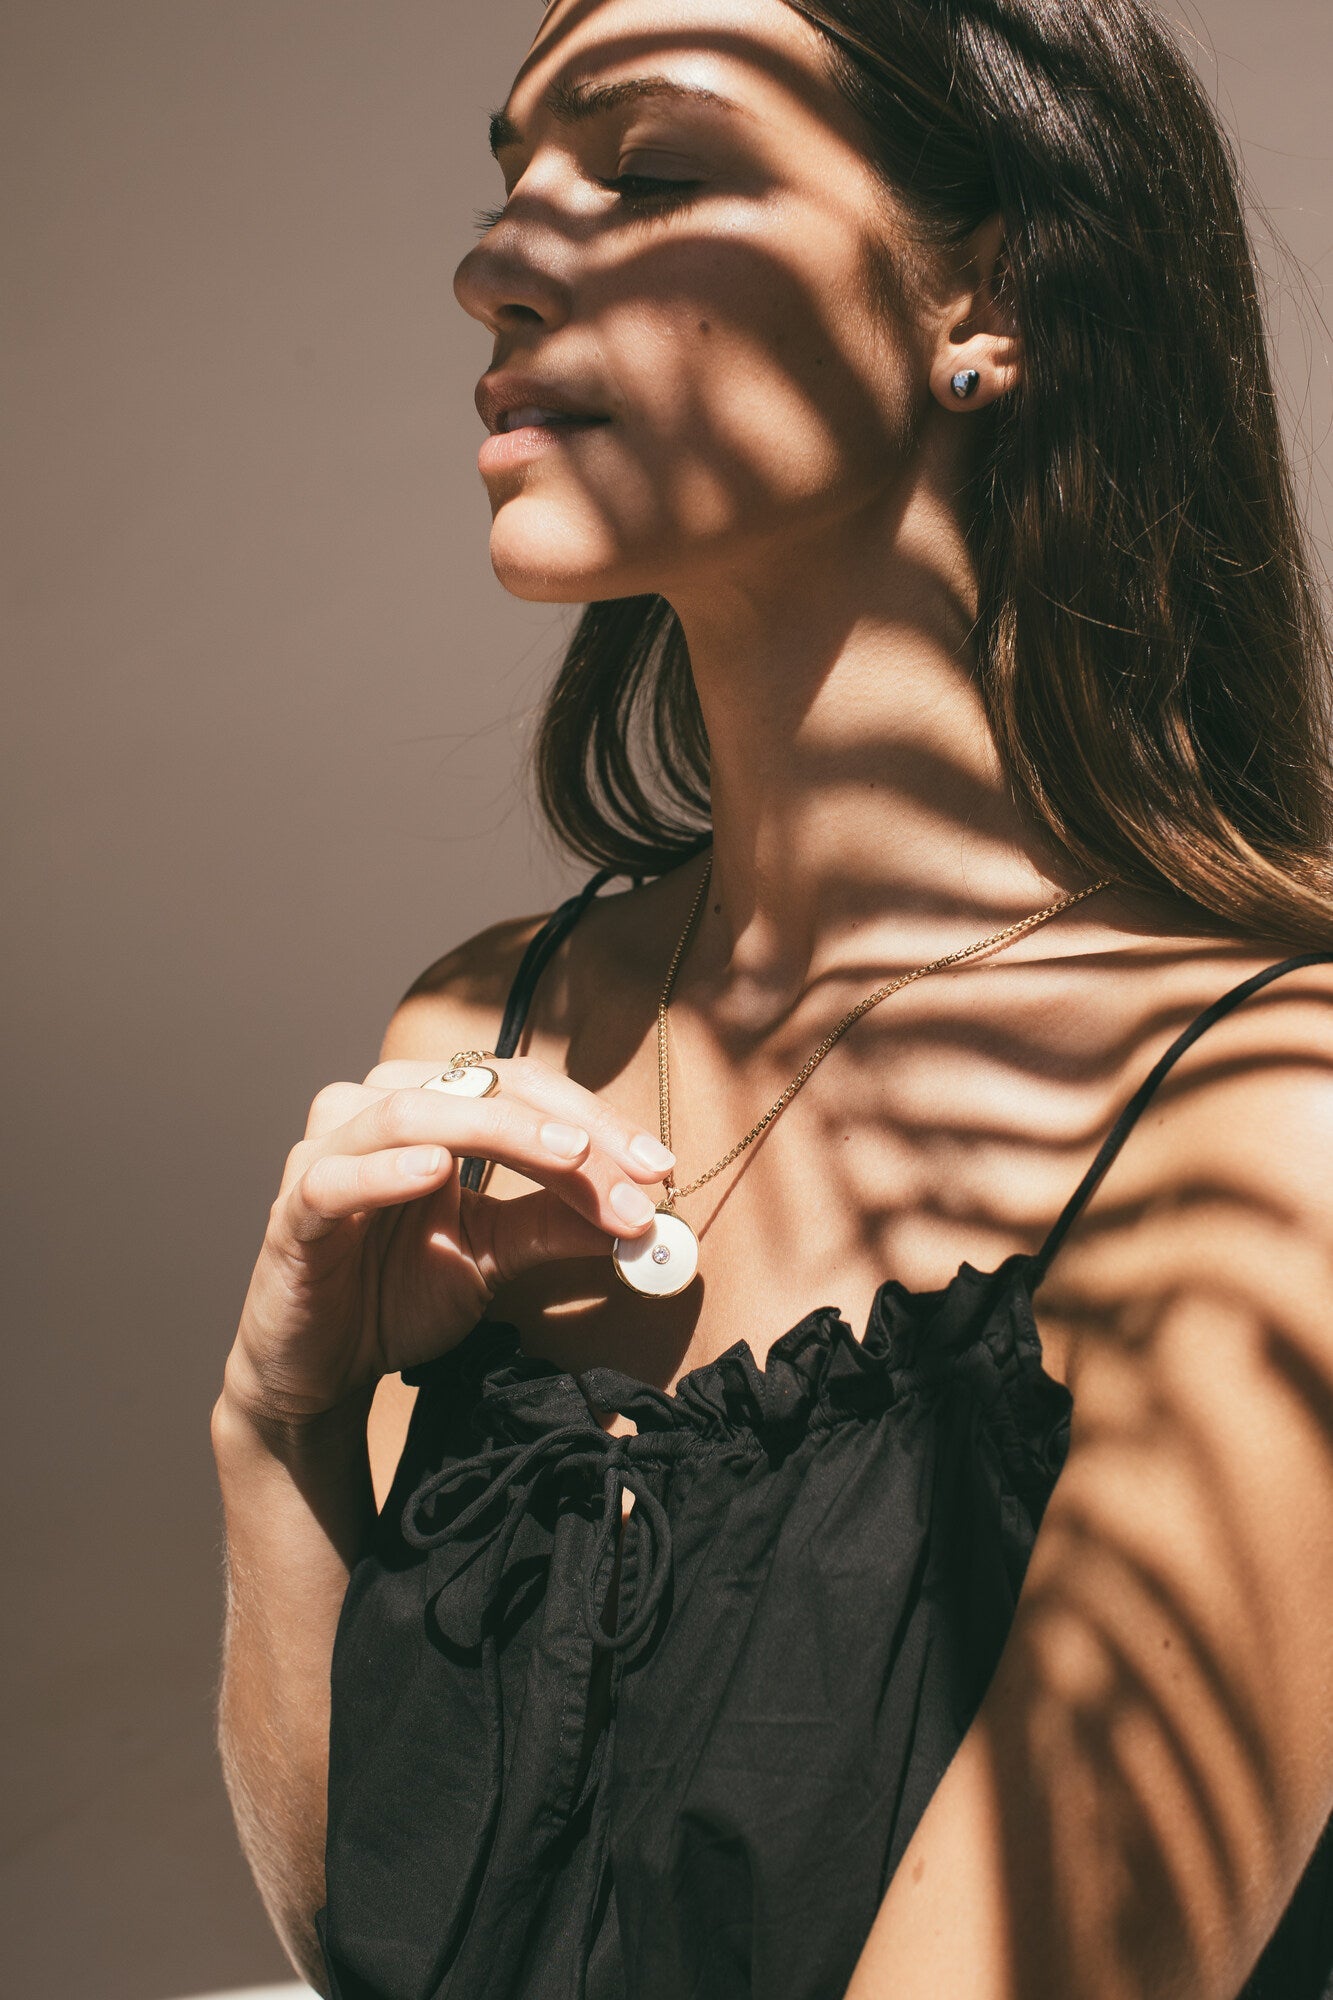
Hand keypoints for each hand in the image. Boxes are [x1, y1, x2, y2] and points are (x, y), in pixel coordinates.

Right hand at [222, 1056, 674, 1428]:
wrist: (319, 1370)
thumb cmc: (397, 1293)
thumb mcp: (494, 1256)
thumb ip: (555, 1224)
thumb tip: (643, 1216)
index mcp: (429, 1108)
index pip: (521, 1087)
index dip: (594, 1120)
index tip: (660, 1167)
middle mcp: (375, 1110)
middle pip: (479, 1087)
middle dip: (566, 1130)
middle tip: (634, 1176)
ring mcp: (327, 1153)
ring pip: (413, 1113)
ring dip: (499, 1134)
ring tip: (568, 1158)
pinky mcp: (293, 1210)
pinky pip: (338, 1178)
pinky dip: (387, 1171)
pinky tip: (436, 1173)